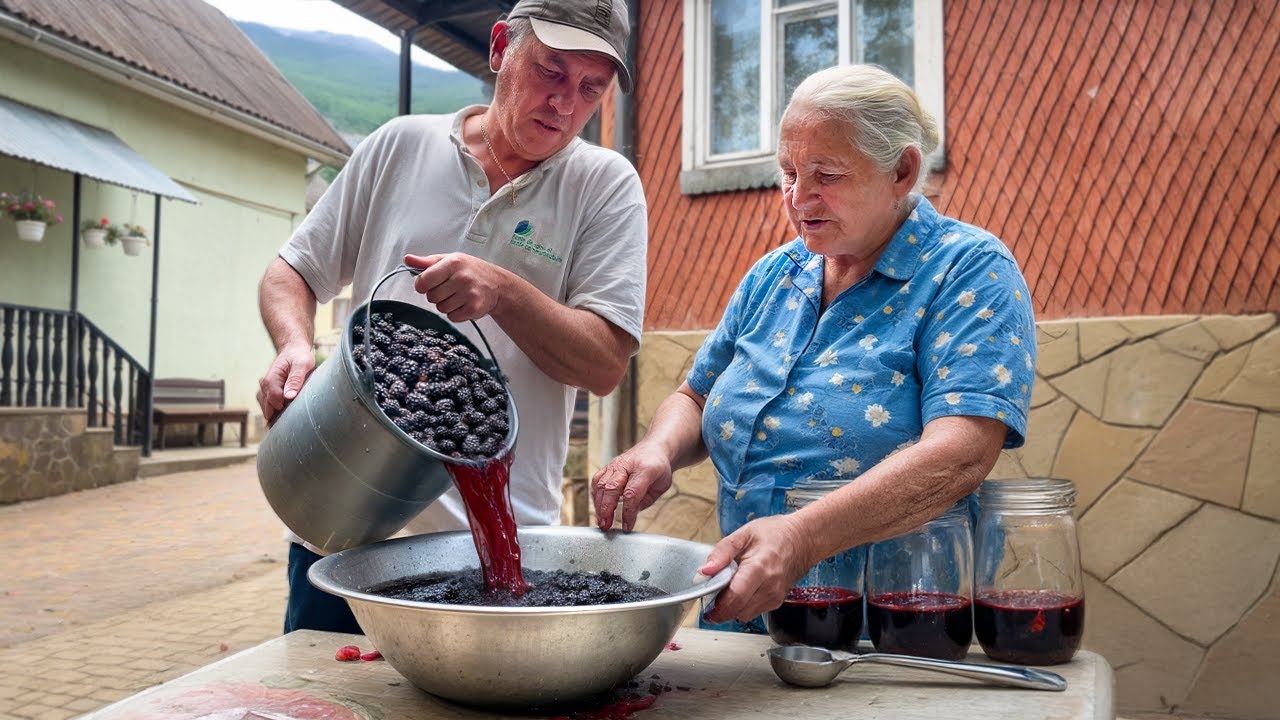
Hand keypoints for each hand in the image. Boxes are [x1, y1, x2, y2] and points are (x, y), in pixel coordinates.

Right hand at [256, 342, 314, 425]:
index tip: (294, 410)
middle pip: (267, 406)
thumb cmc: (299, 356)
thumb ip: (295, 379)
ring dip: (275, 415)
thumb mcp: (302, 364)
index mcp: (272, 378)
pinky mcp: (267, 393)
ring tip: (287, 422)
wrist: (293, 350)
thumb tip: (289, 396)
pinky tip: (283, 418)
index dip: (283, 406)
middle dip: (278, 415)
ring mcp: (264, 389)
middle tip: (291, 424)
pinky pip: (267, 406)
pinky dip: (274, 413)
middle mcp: (264, 384)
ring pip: (265, 408)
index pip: (273, 398)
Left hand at [405, 253, 506, 322]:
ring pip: (441, 308)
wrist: (498, 285)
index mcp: (452, 263)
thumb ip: (427, 262)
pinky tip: (464, 304)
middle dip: (437, 295)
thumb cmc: (470, 270)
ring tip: (458, 296)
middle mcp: (461, 278)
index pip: (423, 281)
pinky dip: (456, 313)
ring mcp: (469, 294)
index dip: (422, 285)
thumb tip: (407, 259)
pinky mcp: (474, 308)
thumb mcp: (449, 260)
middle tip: (450, 289)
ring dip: (446, 305)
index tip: (429, 284)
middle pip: (431, 297)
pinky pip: (452, 317)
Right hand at [591, 442, 674, 531]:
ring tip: (602, 521)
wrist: (654, 448)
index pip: (632, 493)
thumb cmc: (659, 468)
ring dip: (599, 505)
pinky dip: (595, 496)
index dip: (627, 512)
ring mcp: (615, 464)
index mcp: (645, 469)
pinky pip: (596, 481)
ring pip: (601, 485)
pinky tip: (599, 508)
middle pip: (611, 488)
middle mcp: (627, 465)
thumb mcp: (661, 486)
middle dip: (607, 509)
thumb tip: (629, 514)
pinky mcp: (607, 466)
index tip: (627, 526)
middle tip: (606, 526)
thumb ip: (646, 500)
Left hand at [697, 514, 815, 623]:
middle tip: (712, 595)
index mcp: (759, 568)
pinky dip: (742, 606)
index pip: (736, 597)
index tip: (705, 606)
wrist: (802, 540)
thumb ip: (721, 553)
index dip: (717, 607)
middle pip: (738, 611)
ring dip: (732, 608)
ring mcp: (775, 597)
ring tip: (728, 589)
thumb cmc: (774, 534)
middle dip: (721, 608)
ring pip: (744, 615)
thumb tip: (704, 571)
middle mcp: (769, 587)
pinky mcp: (776, 602)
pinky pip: (753, 612)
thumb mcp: (744, 534)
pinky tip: (741, 590)